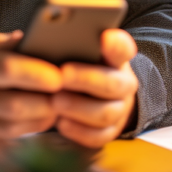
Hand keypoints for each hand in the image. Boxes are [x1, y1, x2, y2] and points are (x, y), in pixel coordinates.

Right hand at [0, 32, 61, 156]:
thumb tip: (28, 38)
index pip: (9, 69)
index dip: (39, 73)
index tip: (58, 74)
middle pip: (17, 104)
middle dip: (47, 102)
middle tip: (62, 96)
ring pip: (14, 128)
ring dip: (39, 122)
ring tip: (50, 109)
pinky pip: (2, 145)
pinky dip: (21, 137)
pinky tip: (28, 126)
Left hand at [52, 28, 138, 147]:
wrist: (93, 95)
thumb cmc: (79, 67)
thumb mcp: (79, 52)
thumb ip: (72, 42)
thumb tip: (48, 35)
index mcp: (116, 59)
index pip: (122, 48)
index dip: (115, 44)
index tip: (104, 38)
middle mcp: (124, 83)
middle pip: (111, 83)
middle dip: (85, 79)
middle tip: (62, 76)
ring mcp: (120, 109)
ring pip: (105, 113)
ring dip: (78, 107)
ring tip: (55, 101)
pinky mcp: (110, 131)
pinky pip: (98, 136)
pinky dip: (78, 130)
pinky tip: (60, 123)